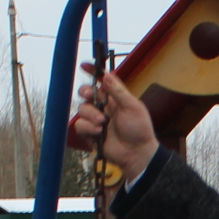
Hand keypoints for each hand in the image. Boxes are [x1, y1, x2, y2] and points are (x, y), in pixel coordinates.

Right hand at [70, 65, 159, 180]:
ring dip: (91, 114)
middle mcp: (103, 106)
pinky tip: (99, 132)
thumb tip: (107, 74)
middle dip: (85, 92)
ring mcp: (95, 119)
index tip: (84, 65)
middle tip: (90, 95)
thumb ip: (118, 91)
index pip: (101, 81)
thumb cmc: (139, 129)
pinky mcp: (90, 133)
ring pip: (82, 109)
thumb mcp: (132, 107)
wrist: (136, 153)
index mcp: (115, 98)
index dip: (93, 72)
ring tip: (102, 123)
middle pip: (86, 92)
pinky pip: (79, 125)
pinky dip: (88, 127)